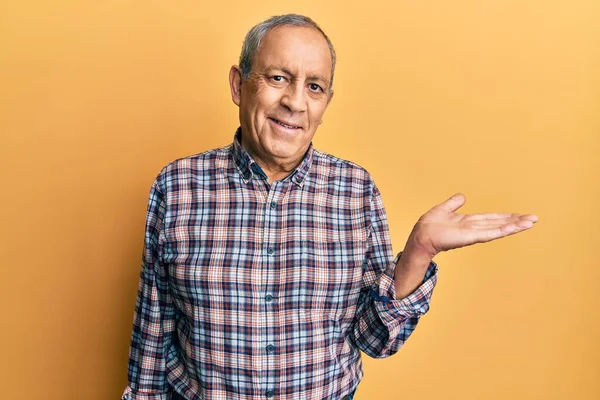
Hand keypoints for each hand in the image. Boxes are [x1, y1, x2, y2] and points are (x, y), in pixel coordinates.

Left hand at [405, 193, 537, 258]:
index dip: (505, 216)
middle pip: (499, 223)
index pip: (491, 218)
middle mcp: (474, 228)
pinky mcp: (472, 237)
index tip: (520, 215)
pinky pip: (491, 233)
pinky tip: (516, 227)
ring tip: (531, 222)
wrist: (421, 235)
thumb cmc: (429, 225)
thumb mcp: (443, 209)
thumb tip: (462, 196)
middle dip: (516, 221)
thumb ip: (454, 203)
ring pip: (499, 228)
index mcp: (469, 222)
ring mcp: (474, 233)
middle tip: (534, 218)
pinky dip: (504, 230)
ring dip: (515, 225)